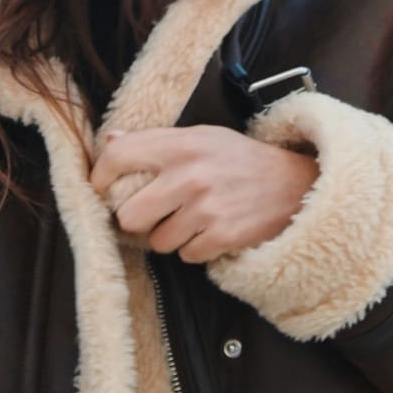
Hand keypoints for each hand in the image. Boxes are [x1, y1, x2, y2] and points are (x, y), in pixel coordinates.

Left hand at [90, 125, 317, 262]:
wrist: (293, 184)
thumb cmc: (240, 158)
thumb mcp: (201, 137)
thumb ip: (156, 141)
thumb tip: (110, 140)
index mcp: (180, 145)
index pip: (119, 156)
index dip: (100, 176)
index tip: (101, 188)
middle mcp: (189, 175)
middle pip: (129, 215)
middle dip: (137, 219)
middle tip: (152, 213)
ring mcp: (206, 209)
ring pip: (157, 241)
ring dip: (169, 236)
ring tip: (190, 219)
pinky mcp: (222, 236)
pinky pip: (185, 255)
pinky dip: (194, 248)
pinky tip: (210, 230)